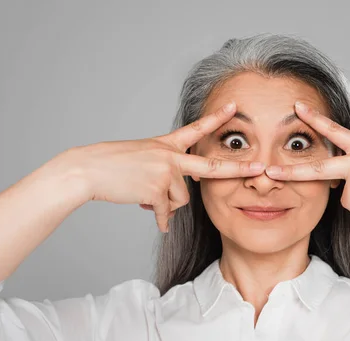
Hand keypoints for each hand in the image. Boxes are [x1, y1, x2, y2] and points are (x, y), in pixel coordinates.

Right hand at [63, 101, 264, 232]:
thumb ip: (168, 169)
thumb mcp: (144, 157)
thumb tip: (183, 191)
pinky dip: (161, 220)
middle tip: (260, 168)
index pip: (196, 129)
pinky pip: (167, 212)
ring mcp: (164, 172)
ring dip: (166, 204)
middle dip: (238, 169)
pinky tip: (159, 223)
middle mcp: (170, 155)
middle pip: (211, 167)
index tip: (235, 106)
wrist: (89, 170)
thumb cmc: (114, 165)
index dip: (216, 118)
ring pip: (182, 199)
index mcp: (167, 144)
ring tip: (146, 196)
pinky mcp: (156, 191)